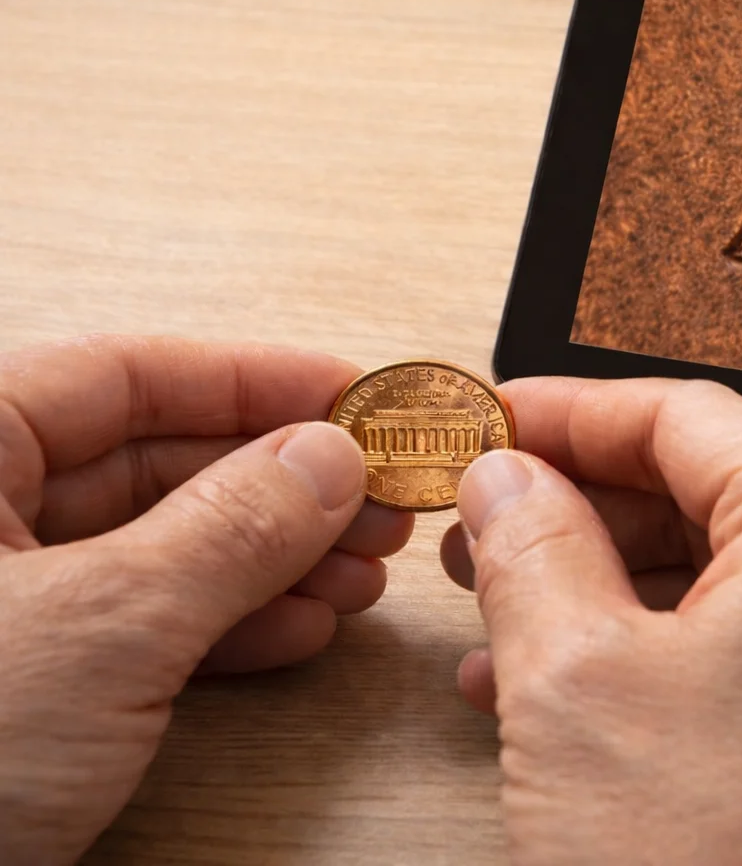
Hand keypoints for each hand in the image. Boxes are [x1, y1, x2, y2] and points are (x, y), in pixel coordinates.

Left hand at [0, 335, 412, 863]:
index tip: (357, 394)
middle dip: (281, 483)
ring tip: (363, 571)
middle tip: (382, 493)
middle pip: (151, 461)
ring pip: (157, 548)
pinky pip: (139, 627)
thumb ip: (229, 530)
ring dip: (274, 559)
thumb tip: (326, 455)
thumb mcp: (102, 629)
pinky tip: (301, 630)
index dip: (254, 378)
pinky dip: (228, 627)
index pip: (122, 377)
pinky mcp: (18, 687)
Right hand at [439, 378, 741, 863]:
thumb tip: (509, 478)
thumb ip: (532, 547)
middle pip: (723, 495)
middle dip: (588, 513)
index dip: (572, 414)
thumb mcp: (578, 687)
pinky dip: (684, 660)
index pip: (690, 417)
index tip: (497, 423)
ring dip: (621, 596)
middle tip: (489, 526)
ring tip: (510, 626)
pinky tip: (587, 700)